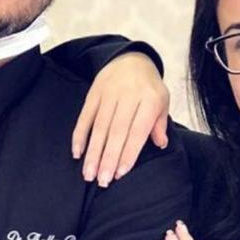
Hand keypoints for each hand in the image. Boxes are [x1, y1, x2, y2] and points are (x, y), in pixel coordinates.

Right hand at [71, 52, 169, 187]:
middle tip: (103, 180)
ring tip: (89, 174)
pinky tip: (77, 153)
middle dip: (108, 158)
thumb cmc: (149, 87)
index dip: (128, 153)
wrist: (131, 58)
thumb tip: (160, 144)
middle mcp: (128, 96)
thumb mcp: (162, 101)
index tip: (120, 173)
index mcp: (149, 100)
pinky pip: (85, 116)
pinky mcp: (93, 93)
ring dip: (93, 152)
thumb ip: (160, 123)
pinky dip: (80, 135)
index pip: (137, 131)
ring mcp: (108, 94)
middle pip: (116, 131)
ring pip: (99, 127)